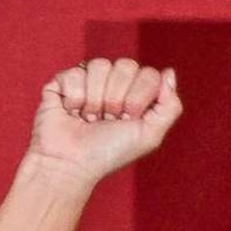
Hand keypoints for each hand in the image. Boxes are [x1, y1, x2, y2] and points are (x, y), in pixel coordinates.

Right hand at [21, 58, 181, 186]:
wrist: (70, 164)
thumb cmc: (108, 154)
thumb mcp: (150, 135)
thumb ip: (171, 105)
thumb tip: (168, 72)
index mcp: (135, 93)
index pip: (148, 74)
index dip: (138, 98)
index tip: (126, 120)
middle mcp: (112, 85)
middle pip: (126, 65)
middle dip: (116, 98)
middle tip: (106, 119)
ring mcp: (86, 82)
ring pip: (100, 65)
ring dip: (94, 99)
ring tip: (87, 118)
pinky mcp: (60, 85)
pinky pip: (75, 73)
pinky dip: (73, 97)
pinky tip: (70, 112)